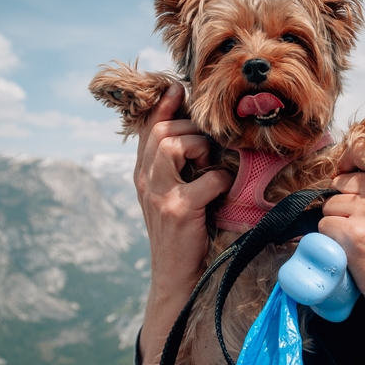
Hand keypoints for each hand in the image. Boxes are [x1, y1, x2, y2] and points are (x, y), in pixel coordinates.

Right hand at [134, 82, 233, 364]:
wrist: (175, 275)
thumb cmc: (182, 232)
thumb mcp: (171, 194)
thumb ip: (175, 165)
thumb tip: (197, 133)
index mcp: (143, 173)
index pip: (147, 129)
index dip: (162, 105)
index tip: (177, 88)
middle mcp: (145, 180)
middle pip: (161, 131)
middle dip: (189, 129)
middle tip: (207, 146)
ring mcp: (159, 194)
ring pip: (173, 144)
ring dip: (199, 148)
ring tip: (208, 165)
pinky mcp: (178, 210)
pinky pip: (206, 178)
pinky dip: (220, 180)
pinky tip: (221, 193)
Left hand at [319, 136, 364, 364]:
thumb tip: (352, 173)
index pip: (363, 154)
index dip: (347, 168)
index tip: (343, 177)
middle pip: (342, 184)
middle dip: (343, 204)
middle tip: (360, 228)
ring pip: (330, 206)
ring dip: (336, 223)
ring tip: (357, 242)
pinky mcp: (353, 232)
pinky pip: (324, 227)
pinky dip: (330, 241)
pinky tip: (349, 252)